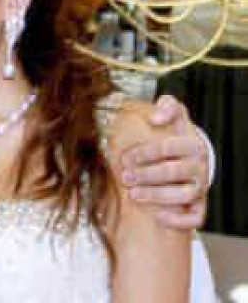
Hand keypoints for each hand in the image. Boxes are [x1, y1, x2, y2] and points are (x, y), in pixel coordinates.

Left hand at [119, 95, 208, 228]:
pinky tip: (158, 216)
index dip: (145, 153)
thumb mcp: (175, 115)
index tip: (125, 157)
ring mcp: (200, 186)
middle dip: (146, 175)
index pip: (168, 147)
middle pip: (173, 172)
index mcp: (191, 144)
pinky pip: (195, 217)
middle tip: (125, 177)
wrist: (192, 156)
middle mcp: (198, 166)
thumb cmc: (176, 135)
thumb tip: (156, 116)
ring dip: (157, 195)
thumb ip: (168, 105)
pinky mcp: (199, 205)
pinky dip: (178, 219)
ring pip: (183, 195)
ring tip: (134, 194)